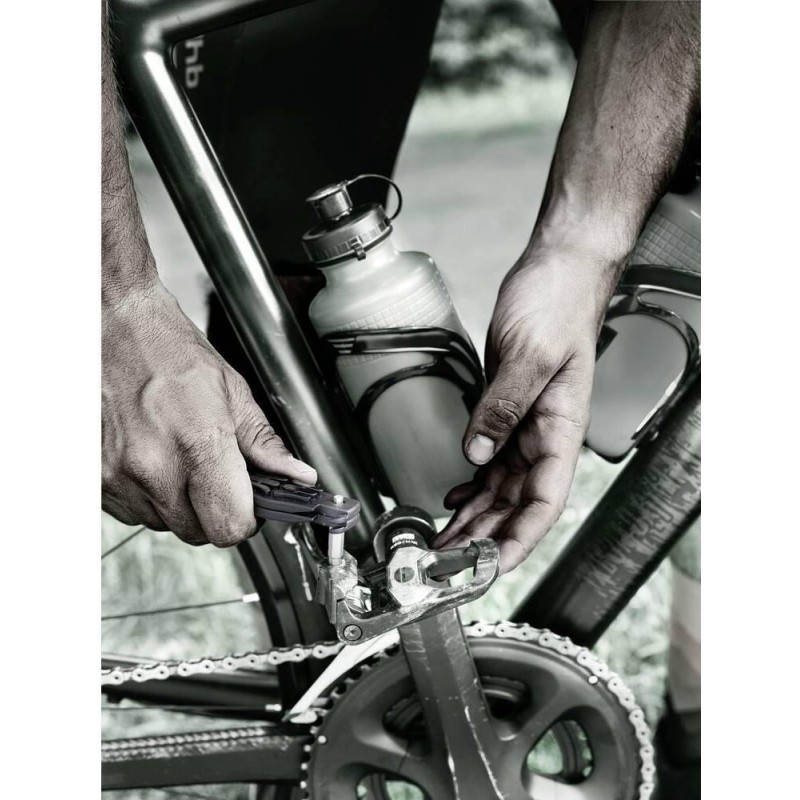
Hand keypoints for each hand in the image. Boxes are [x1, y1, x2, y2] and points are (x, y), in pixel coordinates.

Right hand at [102, 283, 316, 545]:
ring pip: (164, 524)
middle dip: (214, 510)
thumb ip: (264, 444)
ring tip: (177, 456)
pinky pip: (132, 512)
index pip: (230, 524)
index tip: (251, 504)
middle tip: (216, 475)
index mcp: (199, 442)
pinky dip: (147, 496)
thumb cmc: (167, 351)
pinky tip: (151, 458)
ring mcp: (118, 477)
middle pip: (199, 531)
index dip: (247, 519)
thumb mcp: (231, 390)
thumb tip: (297, 476)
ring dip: (179, 504)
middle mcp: (153, 467)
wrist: (109, 328)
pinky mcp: (94, 480)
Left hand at [432, 253, 616, 572]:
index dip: (519, 540)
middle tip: (447, 567)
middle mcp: (545, 436)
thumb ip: (504, 406)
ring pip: (499, 489)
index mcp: (561, 429)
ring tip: (442, 544)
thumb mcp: (530, 353)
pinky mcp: (507, 411)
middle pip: (516, 505)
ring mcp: (526, 426)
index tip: (490, 567)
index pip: (544, 502)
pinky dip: (471, 485)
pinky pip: (490, 460)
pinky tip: (453, 497)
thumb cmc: (558, 303)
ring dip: (473, 519)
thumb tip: (477, 454)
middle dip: (484, 540)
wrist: (559, 271)